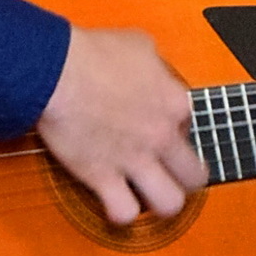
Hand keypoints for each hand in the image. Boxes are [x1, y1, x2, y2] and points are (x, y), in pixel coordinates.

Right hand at [36, 26, 207, 224]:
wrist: (59, 70)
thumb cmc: (93, 52)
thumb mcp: (138, 43)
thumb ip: (154, 63)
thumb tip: (151, 67)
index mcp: (173, 101)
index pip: (193, 125)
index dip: (177, 127)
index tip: (162, 125)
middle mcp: (161, 134)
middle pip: (195, 173)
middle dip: (187, 176)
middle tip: (172, 172)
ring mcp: (135, 159)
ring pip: (170, 203)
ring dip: (163, 201)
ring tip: (152, 195)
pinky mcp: (104, 177)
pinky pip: (124, 212)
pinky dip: (121, 211)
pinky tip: (116, 201)